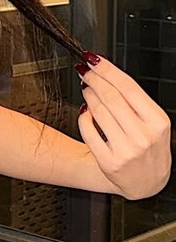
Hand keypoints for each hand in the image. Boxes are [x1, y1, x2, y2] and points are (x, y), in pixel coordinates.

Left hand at [77, 54, 171, 199]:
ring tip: (86, 89)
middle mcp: (144, 136)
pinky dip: (83, 117)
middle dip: (94, 79)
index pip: (129, 87)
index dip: (107, 70)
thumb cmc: (148, 147)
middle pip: (111, 97)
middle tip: (85, 72)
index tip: (93, 59)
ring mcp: (126, 150)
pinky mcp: (109, 162)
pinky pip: (88, 131)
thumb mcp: (153, 123)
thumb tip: (106, 72)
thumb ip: (135, 101)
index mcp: (158, 122)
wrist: (146, 182)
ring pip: (98, 112)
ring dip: (88, 95)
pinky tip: (86, 111)